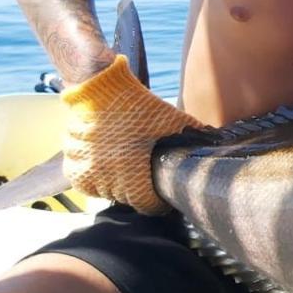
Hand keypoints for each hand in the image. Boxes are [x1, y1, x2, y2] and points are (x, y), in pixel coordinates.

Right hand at [61, 55, 203, 213]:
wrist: (101, 88)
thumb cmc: (139, 106)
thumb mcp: (172, 119)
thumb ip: (196, 133)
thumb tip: (220, 142)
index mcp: (131, 170)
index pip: (145, 204)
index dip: (158, 203)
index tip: (165, 198)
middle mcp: (105, 174)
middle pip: (126, 199)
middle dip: (140, 193)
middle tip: (149, 182)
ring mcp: (86, 170)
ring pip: (105, 193)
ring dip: (117, 189)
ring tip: (130, 177)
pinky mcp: (72, 162)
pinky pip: (84, 185)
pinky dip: (95, 183)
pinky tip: (107, 173)